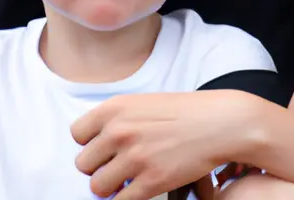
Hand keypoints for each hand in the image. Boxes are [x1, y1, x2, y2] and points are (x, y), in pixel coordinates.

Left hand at [71, 91, 257, 199]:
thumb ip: (114, 120)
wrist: (216, 122)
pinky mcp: (151, 181)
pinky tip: (138, 190)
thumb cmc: (179, 112)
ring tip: (125, 180)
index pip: (77, 134)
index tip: (104, 148)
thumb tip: (94, 143)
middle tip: (116, 166)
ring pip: (97, 187)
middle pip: (83, 163)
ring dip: (110, 187)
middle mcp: (118, 131)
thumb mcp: (139, 103)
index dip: (89, 144)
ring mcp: (134, 157)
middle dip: (98, 168)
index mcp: (113, 108)